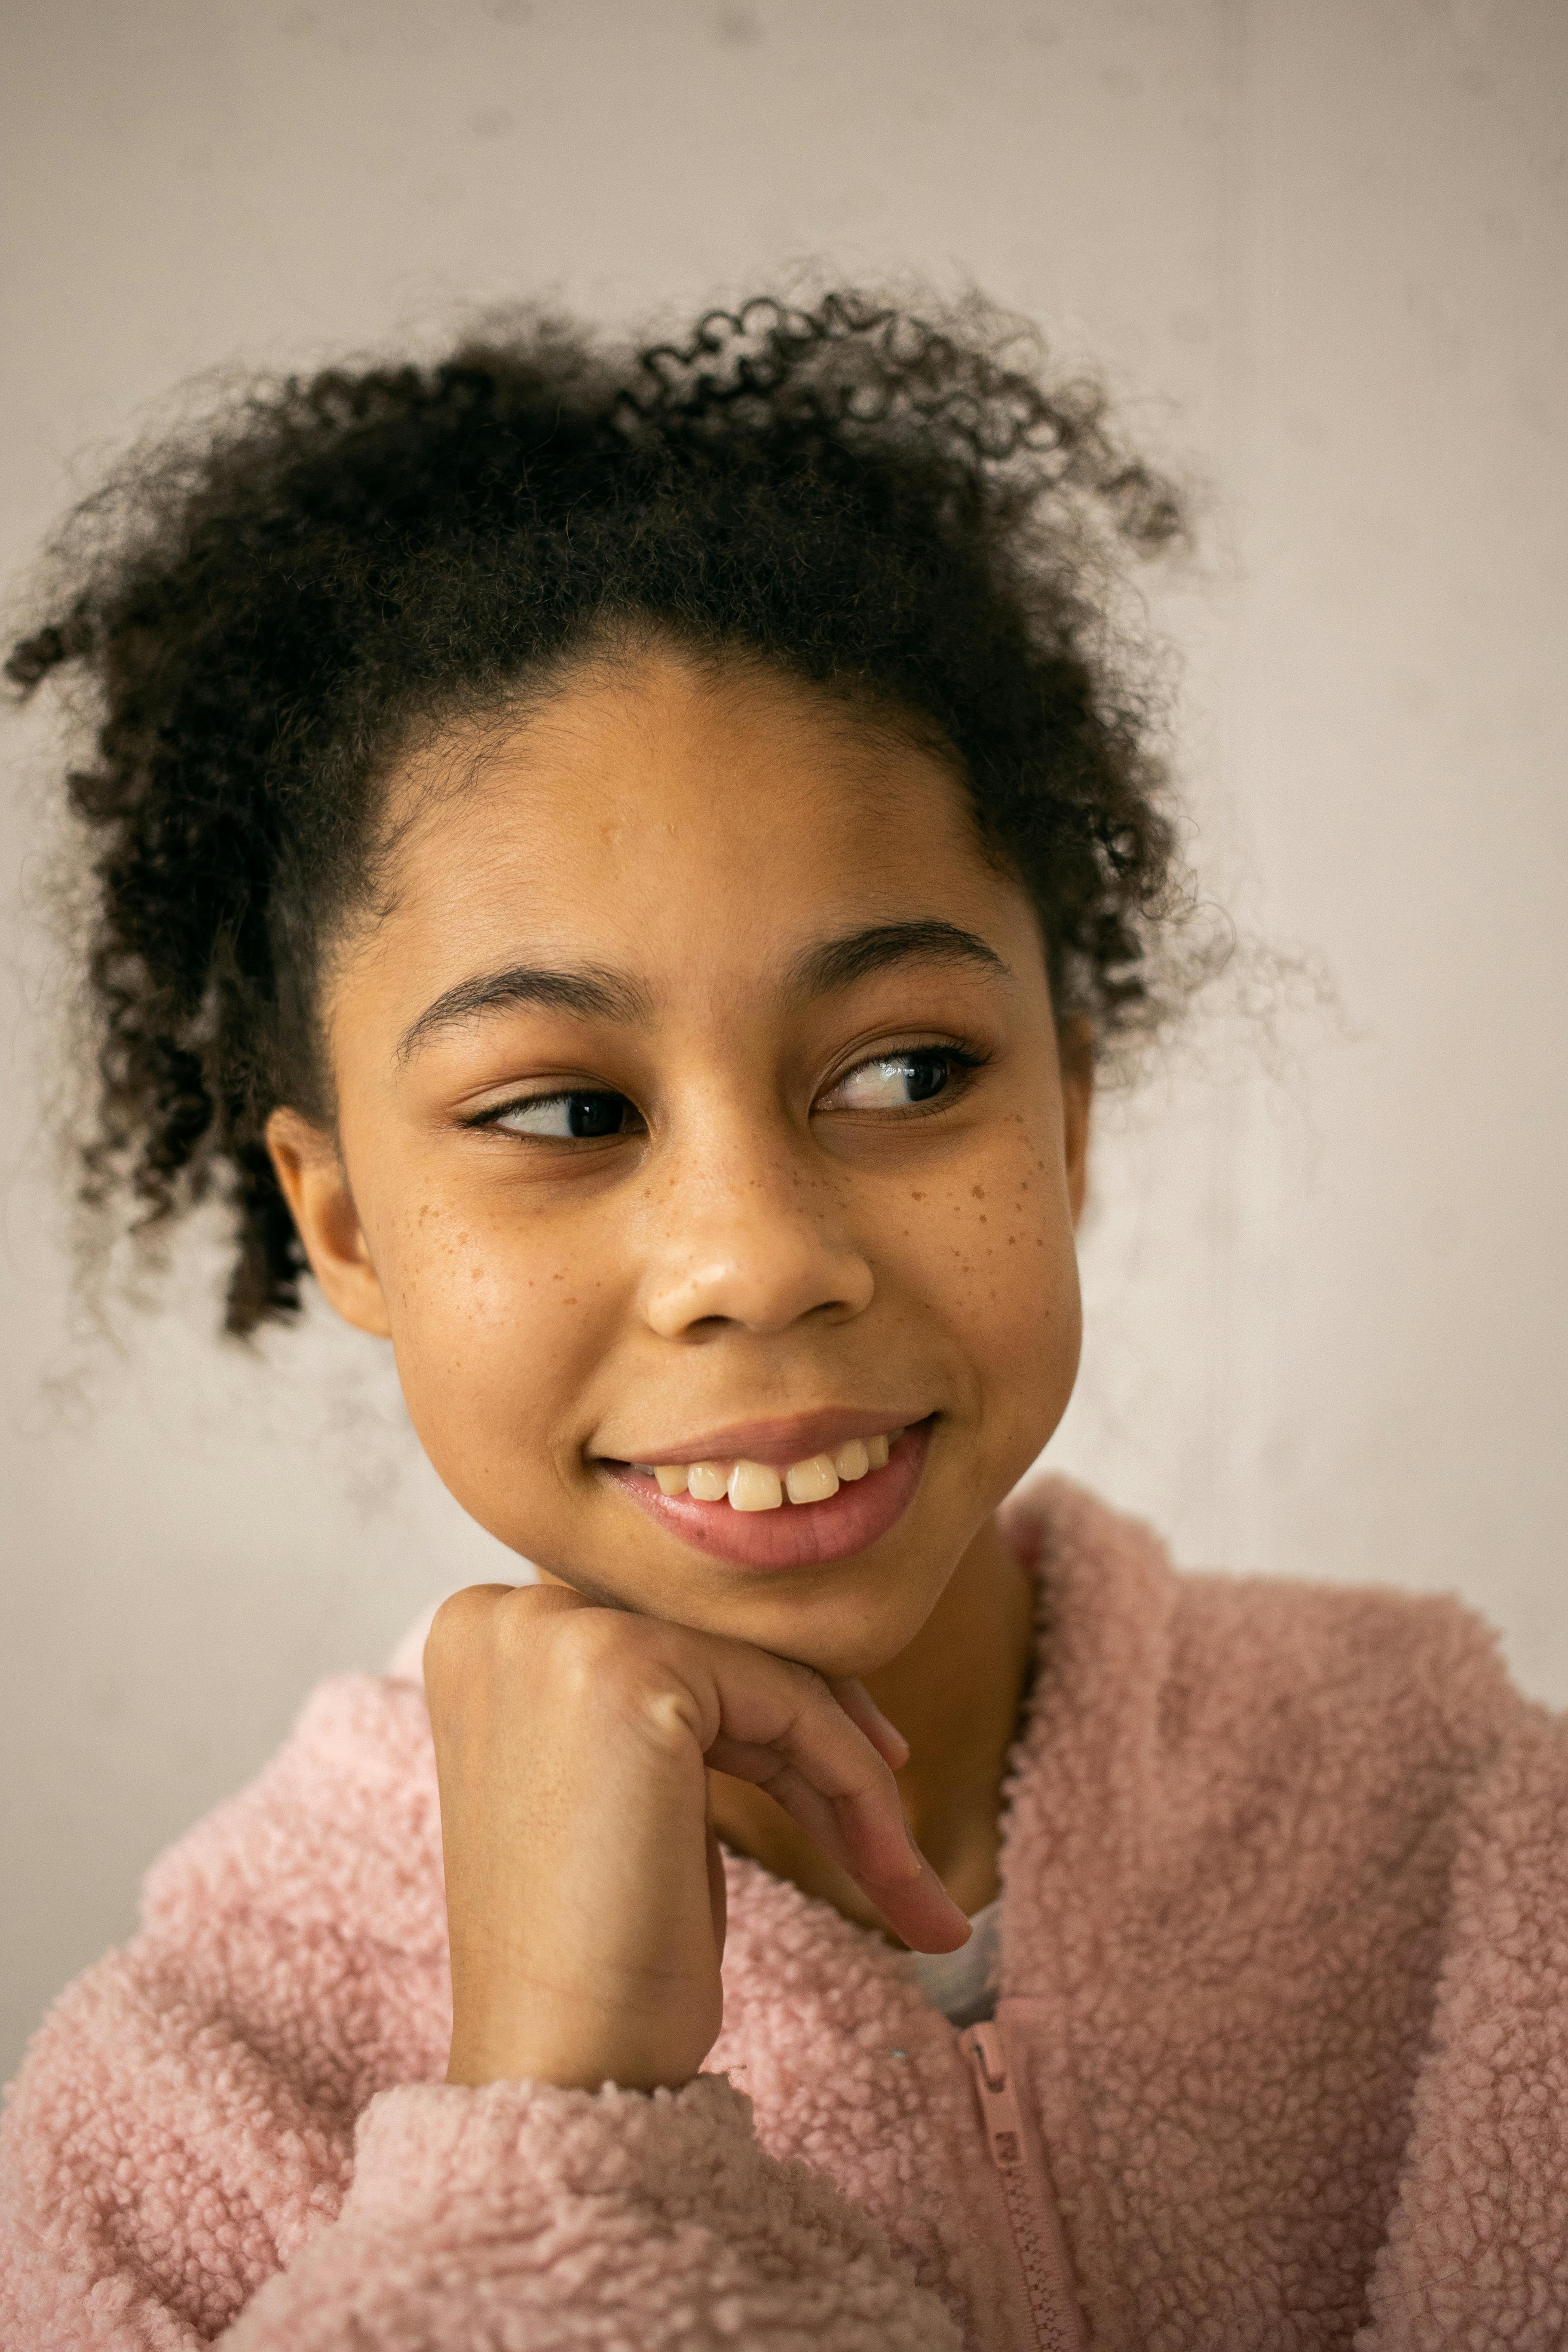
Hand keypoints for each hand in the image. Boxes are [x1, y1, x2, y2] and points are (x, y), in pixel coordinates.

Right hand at [425, 1581, 967, 2092]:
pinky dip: (853, 1783)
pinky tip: (895, 1874)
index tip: (850, 1785)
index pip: (669, 1644)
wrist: (561, 2065)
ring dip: (853, 1778)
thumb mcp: (619, 1788)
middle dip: (820, 1737)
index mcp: (481, 1637)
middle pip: (719, 1650)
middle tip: (890, 1839)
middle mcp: (505, 1616)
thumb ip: (661, 1704)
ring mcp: (557, 1636)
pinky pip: (791, 1705)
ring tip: (911, 1886)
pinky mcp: (627, 1670)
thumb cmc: (597, 1951)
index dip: (766, 1714)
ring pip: (765, 1675)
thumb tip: (791, 1667)